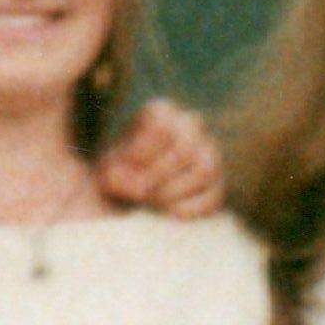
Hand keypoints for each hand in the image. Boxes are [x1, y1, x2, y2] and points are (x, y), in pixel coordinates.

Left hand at [95, 95, 232, 220]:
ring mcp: (209, 154)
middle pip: (185, 148)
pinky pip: (214, 196)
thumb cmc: (118, 173)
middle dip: (157, 177)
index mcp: (161, 111)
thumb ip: (113, 175)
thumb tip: (130, 185)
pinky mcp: (218, 184)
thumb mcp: (107, 170)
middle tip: (137, 194)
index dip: (142, 152)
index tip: (123, 169)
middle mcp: (191, 125)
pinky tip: (167, 212)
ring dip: (173, 192)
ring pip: (205, 169)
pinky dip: (189, 209)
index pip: (161, 125)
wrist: (131, 192)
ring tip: (151, 202)